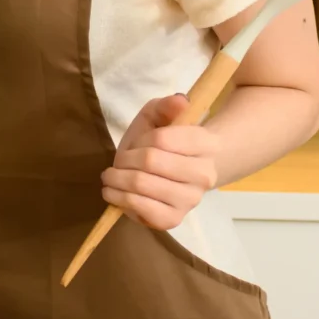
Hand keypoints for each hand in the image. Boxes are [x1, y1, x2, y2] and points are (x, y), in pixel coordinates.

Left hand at [101, 94, 219, 233]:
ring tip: (111, 177)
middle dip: (124, 160)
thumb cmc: (165, 143)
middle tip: (118, 162)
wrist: (178, 174)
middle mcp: (204, 174)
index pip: (161, 139)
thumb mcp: (160, 117)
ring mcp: (190, 200)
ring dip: (116, 180)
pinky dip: (120, 200)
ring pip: (141, 185)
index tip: (135, 144)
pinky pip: (141, 209)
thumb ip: (167, 106)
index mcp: (206, 144)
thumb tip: (180, 100)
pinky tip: (115, 193)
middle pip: (149, 162)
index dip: (140, 140)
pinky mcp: (174, 219)